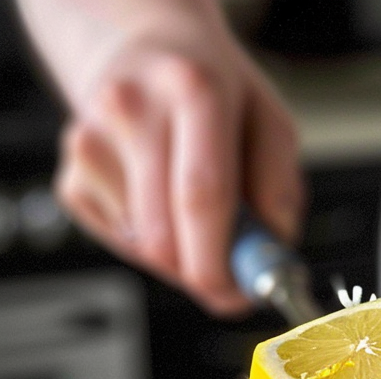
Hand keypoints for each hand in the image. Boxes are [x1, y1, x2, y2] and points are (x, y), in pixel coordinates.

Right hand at [54, 20, 303, 315]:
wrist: (146, 50)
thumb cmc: (215, 95)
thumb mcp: (270, 123)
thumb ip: (278, 190)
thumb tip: (267, 255)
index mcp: (191, 90)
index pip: (201, 196)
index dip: (222, 262)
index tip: (241, 295)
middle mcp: (130, 108)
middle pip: (164, 236)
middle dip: (205, 275)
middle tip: (234, 283)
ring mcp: (90, 143)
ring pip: (143, 248)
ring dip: (184, 261)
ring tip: (203, 225)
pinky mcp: (71, 177)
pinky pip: (123, 245)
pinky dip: (155, 247)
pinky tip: (166, 208)